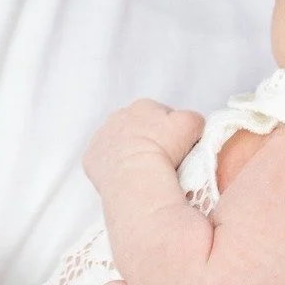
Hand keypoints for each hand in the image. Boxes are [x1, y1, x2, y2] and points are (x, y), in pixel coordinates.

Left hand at [82, 97, 203, 190]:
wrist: (135, 174)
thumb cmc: (165, 149)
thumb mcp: (192, 125)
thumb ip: (194, 119)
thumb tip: (191, 124)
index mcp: (144, 106)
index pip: (161, 115)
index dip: (171, 132)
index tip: (176, 148)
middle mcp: (118, 116)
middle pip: (137, 128)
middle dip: (147, 140)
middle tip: (160, 160)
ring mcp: (101, 136)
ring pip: (118, 144)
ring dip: (128, 153)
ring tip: (141, 171)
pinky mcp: (90, 157)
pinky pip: (103, 161)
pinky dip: (112, 168)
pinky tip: (124, 178)